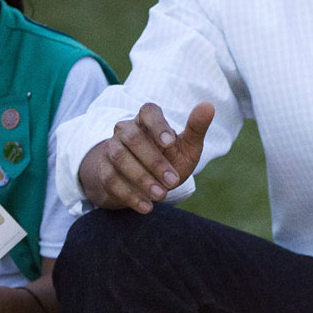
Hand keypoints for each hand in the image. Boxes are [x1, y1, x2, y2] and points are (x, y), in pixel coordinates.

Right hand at [79, 102, 214, 213]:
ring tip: (161, 195)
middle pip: (132, 138)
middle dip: (154, 161)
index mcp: (148, 120)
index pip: (148, 111)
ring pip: (119, 158)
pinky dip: (129, 194)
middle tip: (173, 181)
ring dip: (141, 178)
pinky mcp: (104, 170)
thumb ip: (196, 128)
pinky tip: (147, 206)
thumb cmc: (170, 158)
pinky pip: (110, 179)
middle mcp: (126, 130)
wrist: (146, 182)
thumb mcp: (186, 146)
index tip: (170, 142)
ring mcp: (111, 149)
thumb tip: (208, 106)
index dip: (157, 125)